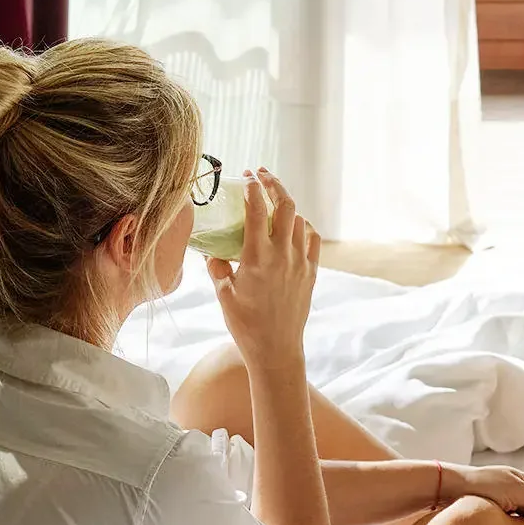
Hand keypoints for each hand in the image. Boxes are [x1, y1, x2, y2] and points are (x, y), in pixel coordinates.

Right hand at [207, 169, 319, 363]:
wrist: (276, 349)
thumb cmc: (245, 325)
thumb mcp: (223, 295)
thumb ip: (217, 267)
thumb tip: (211, 249)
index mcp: (257, 257)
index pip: (257, 210)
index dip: (253, 188)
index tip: (248, 176)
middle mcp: (283, 255)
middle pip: (286, 206)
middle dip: (274, 185)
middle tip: (262, 175)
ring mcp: (301, 263)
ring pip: (300, 221)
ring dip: (287, 206)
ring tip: (274, 202)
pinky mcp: (312, 273)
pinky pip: (312, 240)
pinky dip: (304, 227)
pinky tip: (294, 227)